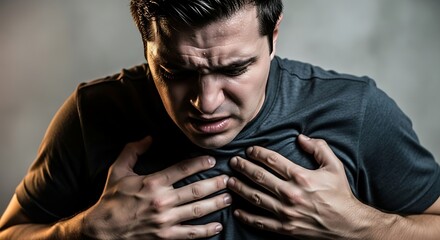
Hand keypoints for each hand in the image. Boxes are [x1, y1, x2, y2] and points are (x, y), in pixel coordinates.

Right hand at [82, 136, 230, 238]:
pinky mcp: (165, 236)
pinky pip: (190, 234)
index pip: (182, 169)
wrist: (101, 230)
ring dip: (215, 203)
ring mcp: (165, 220)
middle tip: (228, 179)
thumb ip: (133, 151)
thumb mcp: (117, 170)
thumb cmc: (111, 199)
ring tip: (228, 197)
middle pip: (195, 190)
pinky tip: (218, 225)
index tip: (213, 160)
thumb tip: (148, 136)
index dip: (200, 163)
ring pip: (197, 210)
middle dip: (215, 184)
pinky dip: (206, 230)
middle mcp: (161, 200)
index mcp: (152, 182)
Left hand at [227, 134, 365, 238]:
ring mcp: (286, 212)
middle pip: (259, 177)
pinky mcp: (285, 228)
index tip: (249, 150)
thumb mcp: (334, 166)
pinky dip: (247, 217)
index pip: (272, 160)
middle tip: (233, 162)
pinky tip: (237, 210)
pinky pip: (261, 222)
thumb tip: (301, 136)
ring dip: (240, 188)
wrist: (348, 225)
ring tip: (229, 181)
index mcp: (301, 177)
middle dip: (243, 167)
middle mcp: (291, 194)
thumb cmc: (340, 194)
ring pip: (255, 197)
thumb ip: (319, 148)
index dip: (257, 153)